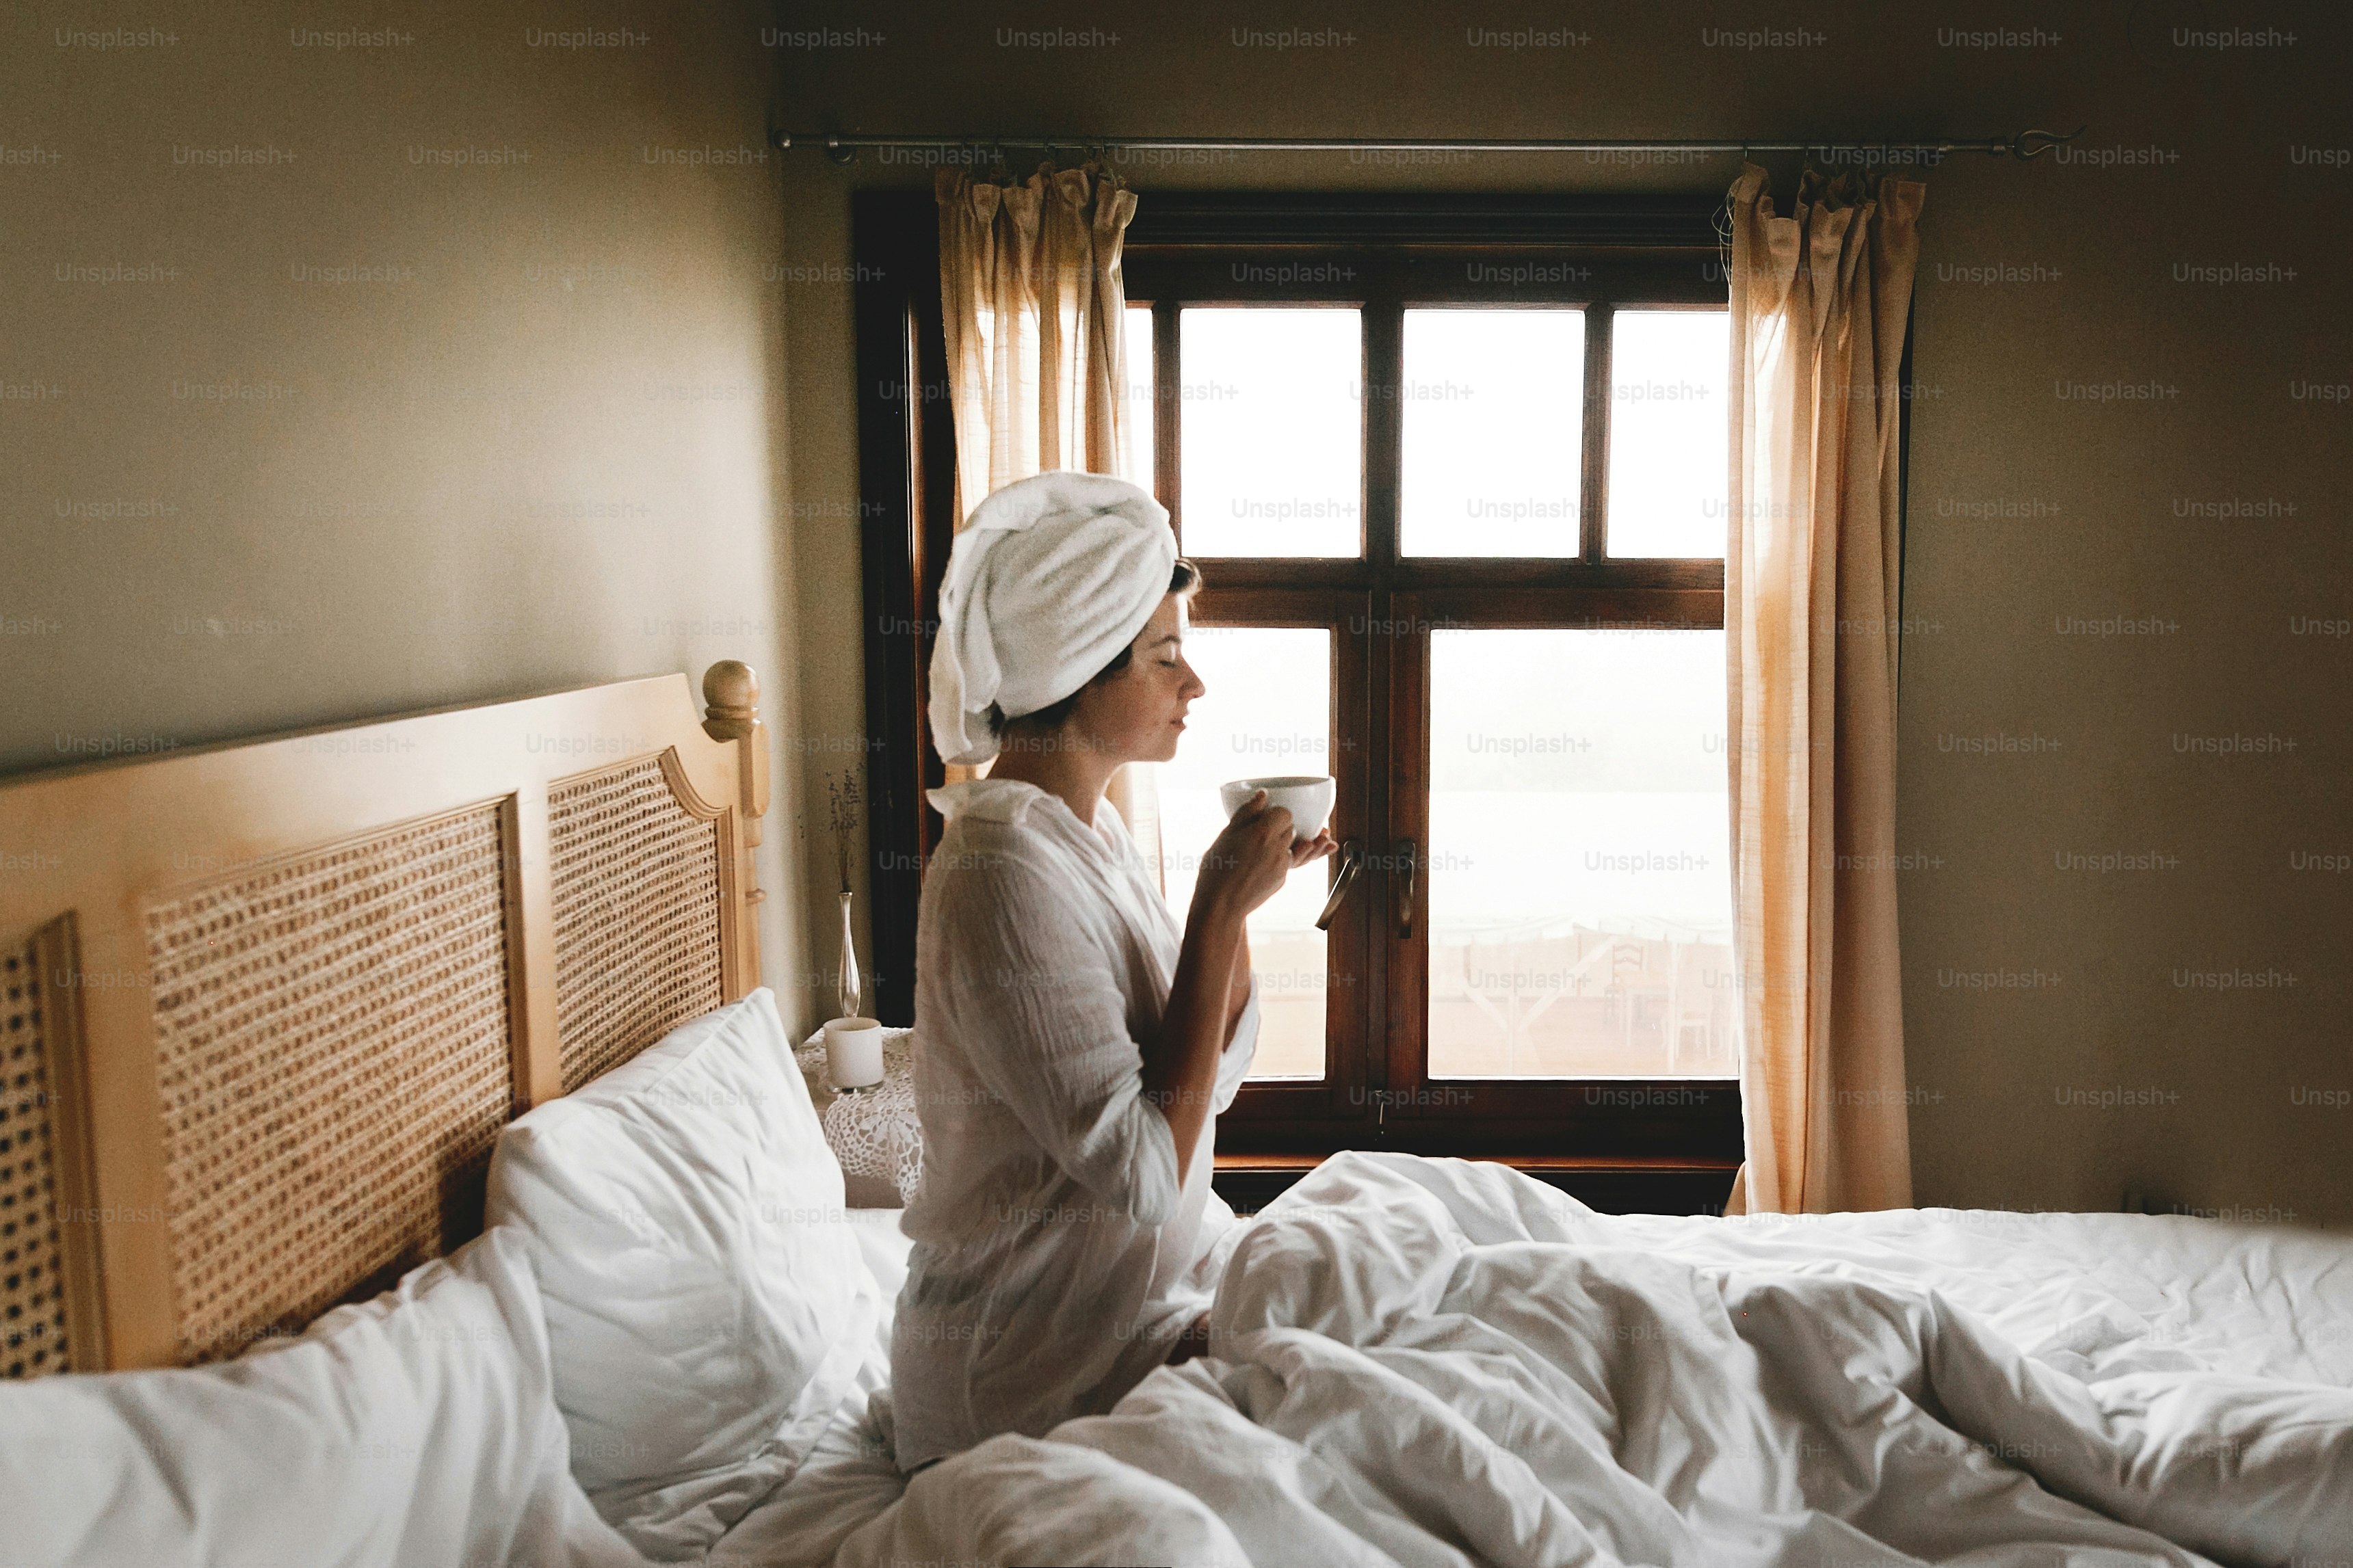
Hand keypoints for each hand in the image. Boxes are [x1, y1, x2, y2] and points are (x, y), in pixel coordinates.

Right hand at [1193, 792, 1336, 921]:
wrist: (1220, 906)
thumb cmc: (1217, 868)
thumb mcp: (1226, 835)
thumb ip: (1246, 813)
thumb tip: (1262, 795)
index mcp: (1263, 833)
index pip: (1285, 813)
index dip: (1274, 814)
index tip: (1261, 820)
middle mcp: (1278, 848)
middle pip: (1290, 829)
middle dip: (1277, 829)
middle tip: (1256, 836)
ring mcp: (1282, 866)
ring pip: (1289, 846)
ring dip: (1278, 845)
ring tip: (1255, 853)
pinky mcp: (1282, 879)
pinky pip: (1284, 863)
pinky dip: (1275, 861)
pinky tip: (1255, 868)